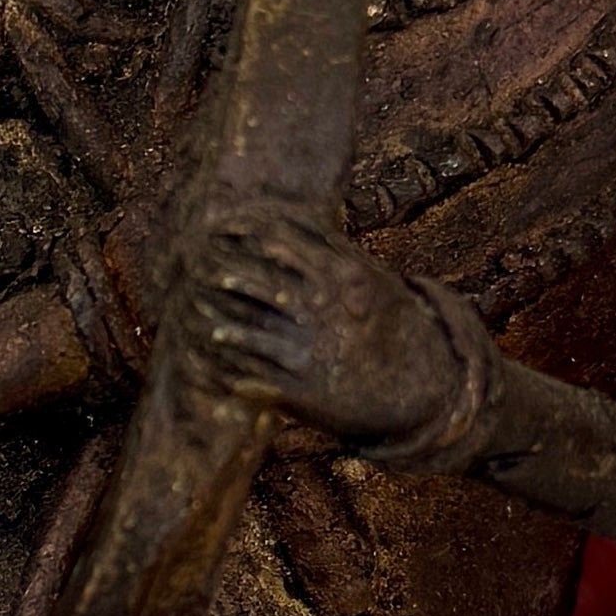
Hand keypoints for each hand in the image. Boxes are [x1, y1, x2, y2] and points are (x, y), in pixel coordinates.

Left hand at [164, 200, 468, 451]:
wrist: (418, 385)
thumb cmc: (387, 323)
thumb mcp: (369, 277)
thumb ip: (330, 250)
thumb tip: (284, 223)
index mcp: (342, 276)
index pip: (282, 243)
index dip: (245, 233)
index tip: (220, 225)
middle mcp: (326, 310)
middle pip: (256, 283)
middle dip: (222, 272)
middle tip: (196, 264)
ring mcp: (312, 351)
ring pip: (247, 331)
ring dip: (215, 321)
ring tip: (196, 313)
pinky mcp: (303, 391)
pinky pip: (252, 375)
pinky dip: (227, 366)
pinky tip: (212, 358)